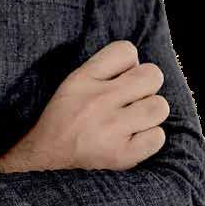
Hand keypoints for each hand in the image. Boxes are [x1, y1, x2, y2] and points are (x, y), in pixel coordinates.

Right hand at [0, 40, 169, 172]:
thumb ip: (105, 68)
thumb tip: (140, 65)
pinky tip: (134, 138)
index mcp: (84, 77)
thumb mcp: (74, 81)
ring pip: (159, 107)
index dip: (131, 63)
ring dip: (150, 113)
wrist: (45, 155)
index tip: (122, 77)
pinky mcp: (121, 155)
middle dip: (147, 85)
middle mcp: (98, 100)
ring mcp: (111, 128)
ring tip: (135, 119)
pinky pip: (158, 137)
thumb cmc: (65, 116)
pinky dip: (150, 138)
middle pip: (152, 75)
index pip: (126, 50)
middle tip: (135, 98)